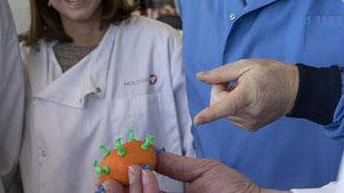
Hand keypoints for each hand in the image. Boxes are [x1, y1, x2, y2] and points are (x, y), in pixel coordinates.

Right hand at [102, 152, 282, 192]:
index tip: (109, 172)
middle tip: (108, 176)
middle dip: (118, 192)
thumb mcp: (200, 172)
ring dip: (132, 190)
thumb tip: (149, 153)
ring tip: (134, 170)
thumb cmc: (234, 189)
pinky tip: (146, 177)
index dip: (122, 187)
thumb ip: (174, 165)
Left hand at [193, 59, 298, 131]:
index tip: (197, 121)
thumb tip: (200, 77)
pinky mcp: (250, 128)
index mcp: (248, 94)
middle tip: (235, 81)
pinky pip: (231, 117)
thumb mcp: (247, 65)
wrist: (294, 90)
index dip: (209, 114)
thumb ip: (222, 73)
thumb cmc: (270, 73)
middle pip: (217, 104)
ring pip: (223, 112)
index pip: (226, 105)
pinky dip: (234, 107)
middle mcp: (249, 113)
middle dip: (220, 91)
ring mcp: (250, 123)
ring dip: (227, 100)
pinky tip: (249, 100)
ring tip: (246, 90)